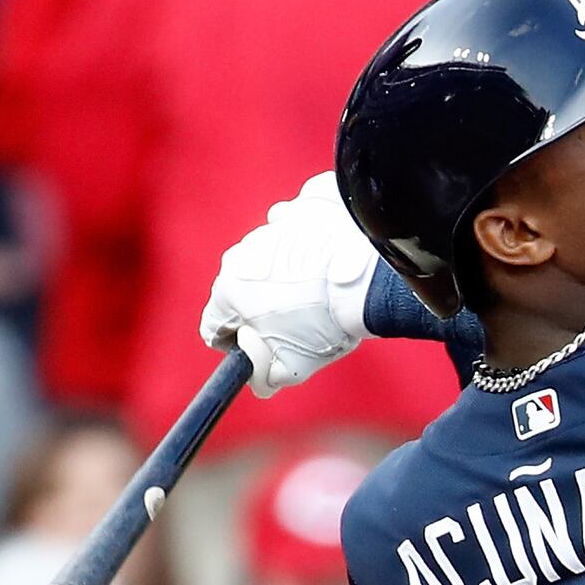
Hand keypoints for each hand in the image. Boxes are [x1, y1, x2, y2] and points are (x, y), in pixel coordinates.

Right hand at [200, 172, 377, 396]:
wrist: (371, 276)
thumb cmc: (329, 321)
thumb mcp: (293, 367)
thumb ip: (264, 376)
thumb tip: (257, 377)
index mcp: (230, 289)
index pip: (214, 325)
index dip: (233, 344)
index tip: (254, 348)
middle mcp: (243, 251)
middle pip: (242, 287)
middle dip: (262, 307)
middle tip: (296, 323)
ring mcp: (275, 224)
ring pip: (271, 255)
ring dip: (286, 273)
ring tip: (320, 290)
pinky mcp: (306, 206)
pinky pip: (300, 226)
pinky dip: (311, 241)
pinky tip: (332, 259)